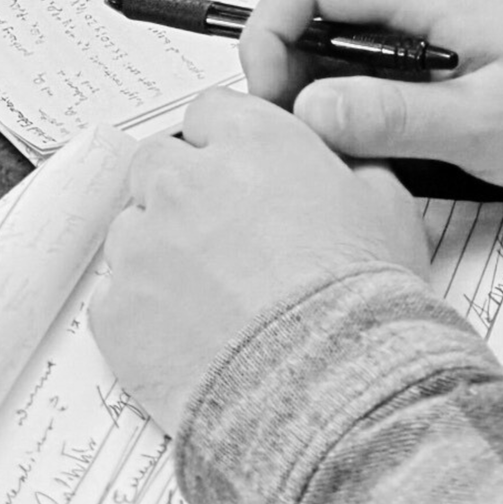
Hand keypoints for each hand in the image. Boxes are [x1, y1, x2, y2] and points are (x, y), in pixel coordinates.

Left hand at [90, 86, 430, 436]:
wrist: (325, 393)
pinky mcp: (116, 312)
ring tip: (209, 296)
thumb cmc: (360, 302)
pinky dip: (142, 311)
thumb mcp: (387, 204)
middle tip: (222, 235)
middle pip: (158, 162)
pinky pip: (115, 296)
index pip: (212, 111)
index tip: (242, 173)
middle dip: (182, 189)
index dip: (229, 144)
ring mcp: (142, 247)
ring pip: (130, 229)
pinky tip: (189, 334)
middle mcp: (185, 181)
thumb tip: (336, 156)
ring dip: (159, 250)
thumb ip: (346, 161)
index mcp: (251, 141)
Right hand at [243, 0, 502, 190]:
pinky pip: (363, 61)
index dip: (267, 35)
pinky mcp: (430, 47)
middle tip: (295, 137)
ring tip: (332, 148)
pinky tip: (366, 143)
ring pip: (332, 39)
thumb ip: (395, 117)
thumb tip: (310, 111)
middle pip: (310, 9)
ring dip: (315, 89)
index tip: (270, 100)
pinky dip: (347, 98)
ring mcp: (422, 18)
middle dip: (284, 70)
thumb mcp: (484, 124)